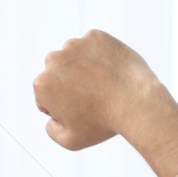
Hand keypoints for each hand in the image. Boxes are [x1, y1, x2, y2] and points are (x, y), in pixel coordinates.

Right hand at [32, 29, 163, 150]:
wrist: (136, 102)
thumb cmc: (103, 123)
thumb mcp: (71, 140)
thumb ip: (52, 130)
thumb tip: (51, 119)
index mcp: (42, 84)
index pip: (45, 96)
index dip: (62, 107)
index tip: (79, 111)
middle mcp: (53, 59)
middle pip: (58, 74)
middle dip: (69, 84)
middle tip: (91, 98)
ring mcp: (75, 45)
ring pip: (74, 57)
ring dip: (83, 68)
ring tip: (102, 84)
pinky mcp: (95, 36)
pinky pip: (93, 46)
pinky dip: (99, 56)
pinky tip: (110, 72)